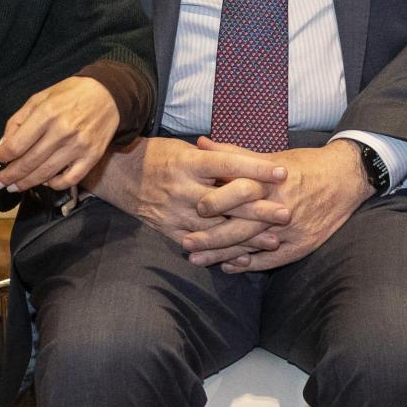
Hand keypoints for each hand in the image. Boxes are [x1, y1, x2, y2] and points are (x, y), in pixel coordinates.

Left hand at [0, 75, 121, 192]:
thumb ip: (18, 121)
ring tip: (14, 187)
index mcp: (47, 113)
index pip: (16, 145)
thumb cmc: (70, 94)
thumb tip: (2, 147)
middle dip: (8, 176)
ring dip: (26, 184)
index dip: (1, 158)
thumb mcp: (40, 98)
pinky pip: (69, 180)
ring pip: (45, 174)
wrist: (108, 94)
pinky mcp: (92, 157)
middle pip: (28, 163)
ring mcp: (78, 146)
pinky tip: (45, 182)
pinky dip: (54, 185)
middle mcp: (62, 131)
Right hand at [90, 135, 289, 251]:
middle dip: (258, 208)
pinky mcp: (169, 231)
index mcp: (188, 163)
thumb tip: (251, 160)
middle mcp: (182, 189)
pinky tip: (245, 257)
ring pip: (216, 228)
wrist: (120, 175)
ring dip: (247, 236)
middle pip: (226, 200)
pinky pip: (200, 245)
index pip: (227, 164)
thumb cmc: (159, 156)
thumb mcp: (185, 148)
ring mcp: (175, 213)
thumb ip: (216, 156)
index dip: (255, 167)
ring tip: (274, 239)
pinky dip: (223, 253)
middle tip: (286, 212)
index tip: (281, 171)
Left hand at [196, 138, 372, 272]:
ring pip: (252, 245)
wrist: (346, 178)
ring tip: (198, 261)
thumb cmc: (305, 164)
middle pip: (241, 225)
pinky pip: (271, 259)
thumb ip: (234, 154)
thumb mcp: (272, 156)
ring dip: (223, 255)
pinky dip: (249, 264)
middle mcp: (281, 206)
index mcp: (272, 181)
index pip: (241, 192)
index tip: (194, 208)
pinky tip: (229, 266)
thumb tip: (201, 143)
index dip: (218, 202)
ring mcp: (292, 229)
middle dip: (212, 237)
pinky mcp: (302, 245)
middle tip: (186, 244)